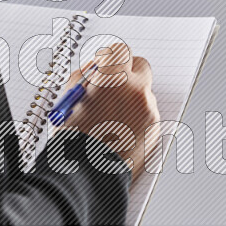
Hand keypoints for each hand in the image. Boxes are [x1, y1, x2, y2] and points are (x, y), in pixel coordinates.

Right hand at [58, 43, 159, 178]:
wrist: (86, 174)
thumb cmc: (73, 139)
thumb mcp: (70, 98)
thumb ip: (85, 77)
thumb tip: (97, 69)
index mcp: (111, 78)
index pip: (120, 50)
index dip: (111, 58)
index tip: (105, 65)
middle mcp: (135, 90)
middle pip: (140, 66)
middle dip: (128, 73)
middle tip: (114, 86)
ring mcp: (148, 110)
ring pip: (144, 93)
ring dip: (132, 99)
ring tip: (111, 120)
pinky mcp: (155, 128)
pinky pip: (148, 114)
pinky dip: (137, 120)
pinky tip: (120, 133)